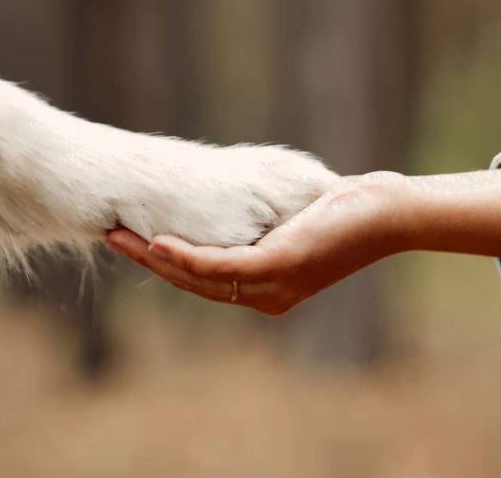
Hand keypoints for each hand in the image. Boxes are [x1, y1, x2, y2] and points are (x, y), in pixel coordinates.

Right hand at [105, 173, 407, 314]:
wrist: (387, 213)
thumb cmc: (344, 212)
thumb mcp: (293, 222)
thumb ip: (260, 225)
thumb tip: (230, 204)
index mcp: (267, 289)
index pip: (205, 281)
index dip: (165, 264)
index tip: (133, 241)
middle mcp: (267, 296)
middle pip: (194, 283)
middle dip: (149, 262)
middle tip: (112, 236)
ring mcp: (273, 286)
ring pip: (200, 278)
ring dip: (155, 259)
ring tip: (120, 237)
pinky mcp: (280, 266)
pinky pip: (222, 267)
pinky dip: (186, 257)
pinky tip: (157, 243)